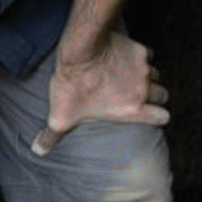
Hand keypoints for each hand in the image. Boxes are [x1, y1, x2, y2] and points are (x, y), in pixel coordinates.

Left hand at [31, 31, 170, 155]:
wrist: (80, 51)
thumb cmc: (73, 86)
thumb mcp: (61, 116)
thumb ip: (52, 136)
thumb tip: (38, 150)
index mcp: (132, 109)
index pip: (162, 117)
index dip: (158, 116)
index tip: (149, 114)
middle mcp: (143, 90)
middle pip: (163, 94)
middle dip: (154, 96)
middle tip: (137, 95)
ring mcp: (144, 68)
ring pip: (156, 75)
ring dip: (147, 77)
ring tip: (130, 77)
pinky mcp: (140, 50)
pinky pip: (148, 56)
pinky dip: (140, 58)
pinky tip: (125, 58)